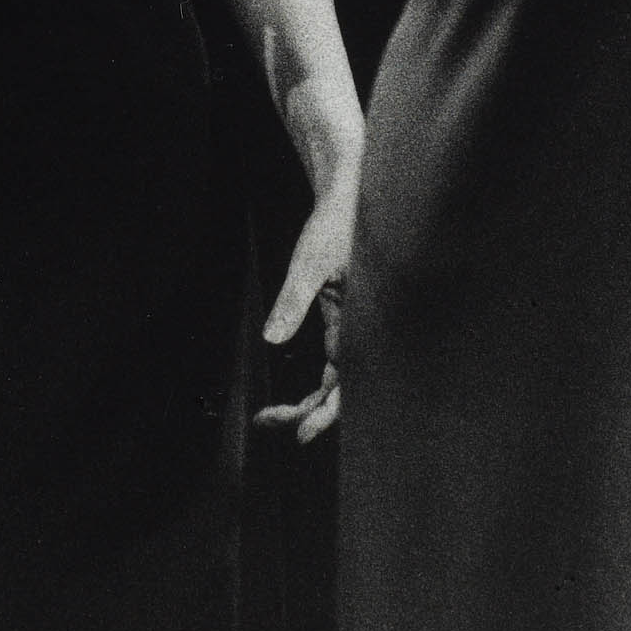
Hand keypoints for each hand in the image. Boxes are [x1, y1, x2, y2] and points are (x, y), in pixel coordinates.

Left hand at [256, 153, 357, 443]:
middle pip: (341, 390)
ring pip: (339, 381)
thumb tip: (271, 339)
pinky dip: (317, 383)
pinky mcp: (344, 319)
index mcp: (362, 321)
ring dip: (309, 403)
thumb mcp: (308, 262)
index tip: (298, 434)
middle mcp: (362, 330)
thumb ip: (293, 302)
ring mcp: (354, 328)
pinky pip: (336, 361)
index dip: (324, 413)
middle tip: (268, 424)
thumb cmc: (335, 225)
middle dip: (308, 414)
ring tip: (272, 417)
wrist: (349, 196)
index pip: (345, 382)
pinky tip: (296, 399)